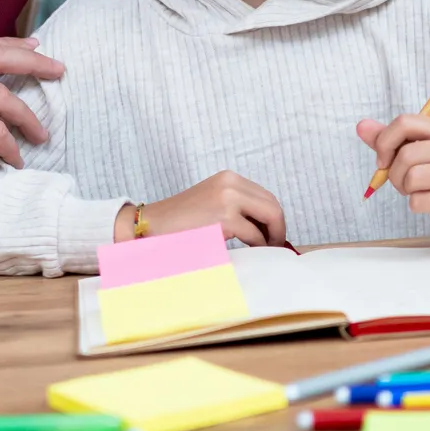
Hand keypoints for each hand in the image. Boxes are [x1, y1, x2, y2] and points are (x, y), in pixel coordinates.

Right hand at [121, 172, 287, 247]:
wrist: (151, 227)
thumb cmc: (180, 223)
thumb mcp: (212, 204)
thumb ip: (237, 207)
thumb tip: (267, 227)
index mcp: (229, 178)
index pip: (266, 196)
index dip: (274, 217)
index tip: (273, 233)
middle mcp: (231, 183)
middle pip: (273, 205)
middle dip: (278, 227)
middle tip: (276, 245)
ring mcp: (228, 198)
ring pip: (270, 217)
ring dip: (272, 237)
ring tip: (265, 250)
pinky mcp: (225, 218)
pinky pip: (255, 235)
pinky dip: (258, 246)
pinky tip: (252, 252)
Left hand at [357, 115, 429, 244]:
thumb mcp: (417, 154)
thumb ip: (390, 140)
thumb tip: (361, 126)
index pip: (406, 122)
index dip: (385, 142)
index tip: (383, 160)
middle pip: (406, 154)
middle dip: (394, 173)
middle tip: (404, 183)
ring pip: (412, 177)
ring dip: (406, 189)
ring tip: (418, 192)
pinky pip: (418, 201)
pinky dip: (415, 205)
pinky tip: (429, 203)